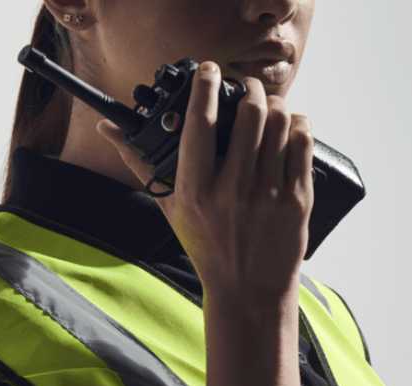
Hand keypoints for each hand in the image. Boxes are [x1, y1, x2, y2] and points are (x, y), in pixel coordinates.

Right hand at [98, 62, 314, 302]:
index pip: (200, 122)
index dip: (206, 86)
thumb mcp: (169, 207)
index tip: (210, 70)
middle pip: (248, 114)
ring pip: (278, 124)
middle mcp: (232, 189)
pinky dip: (297, 126)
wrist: (248, 289)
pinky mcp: (297, 200)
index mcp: (196, 189)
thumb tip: (109, 129)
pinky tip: (288, 126)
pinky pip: (302, 144)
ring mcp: (268, 194)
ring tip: (266, 104)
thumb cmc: (206, 246)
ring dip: (274, 104)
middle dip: (249, 88)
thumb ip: (142, 164)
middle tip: (246, 85)